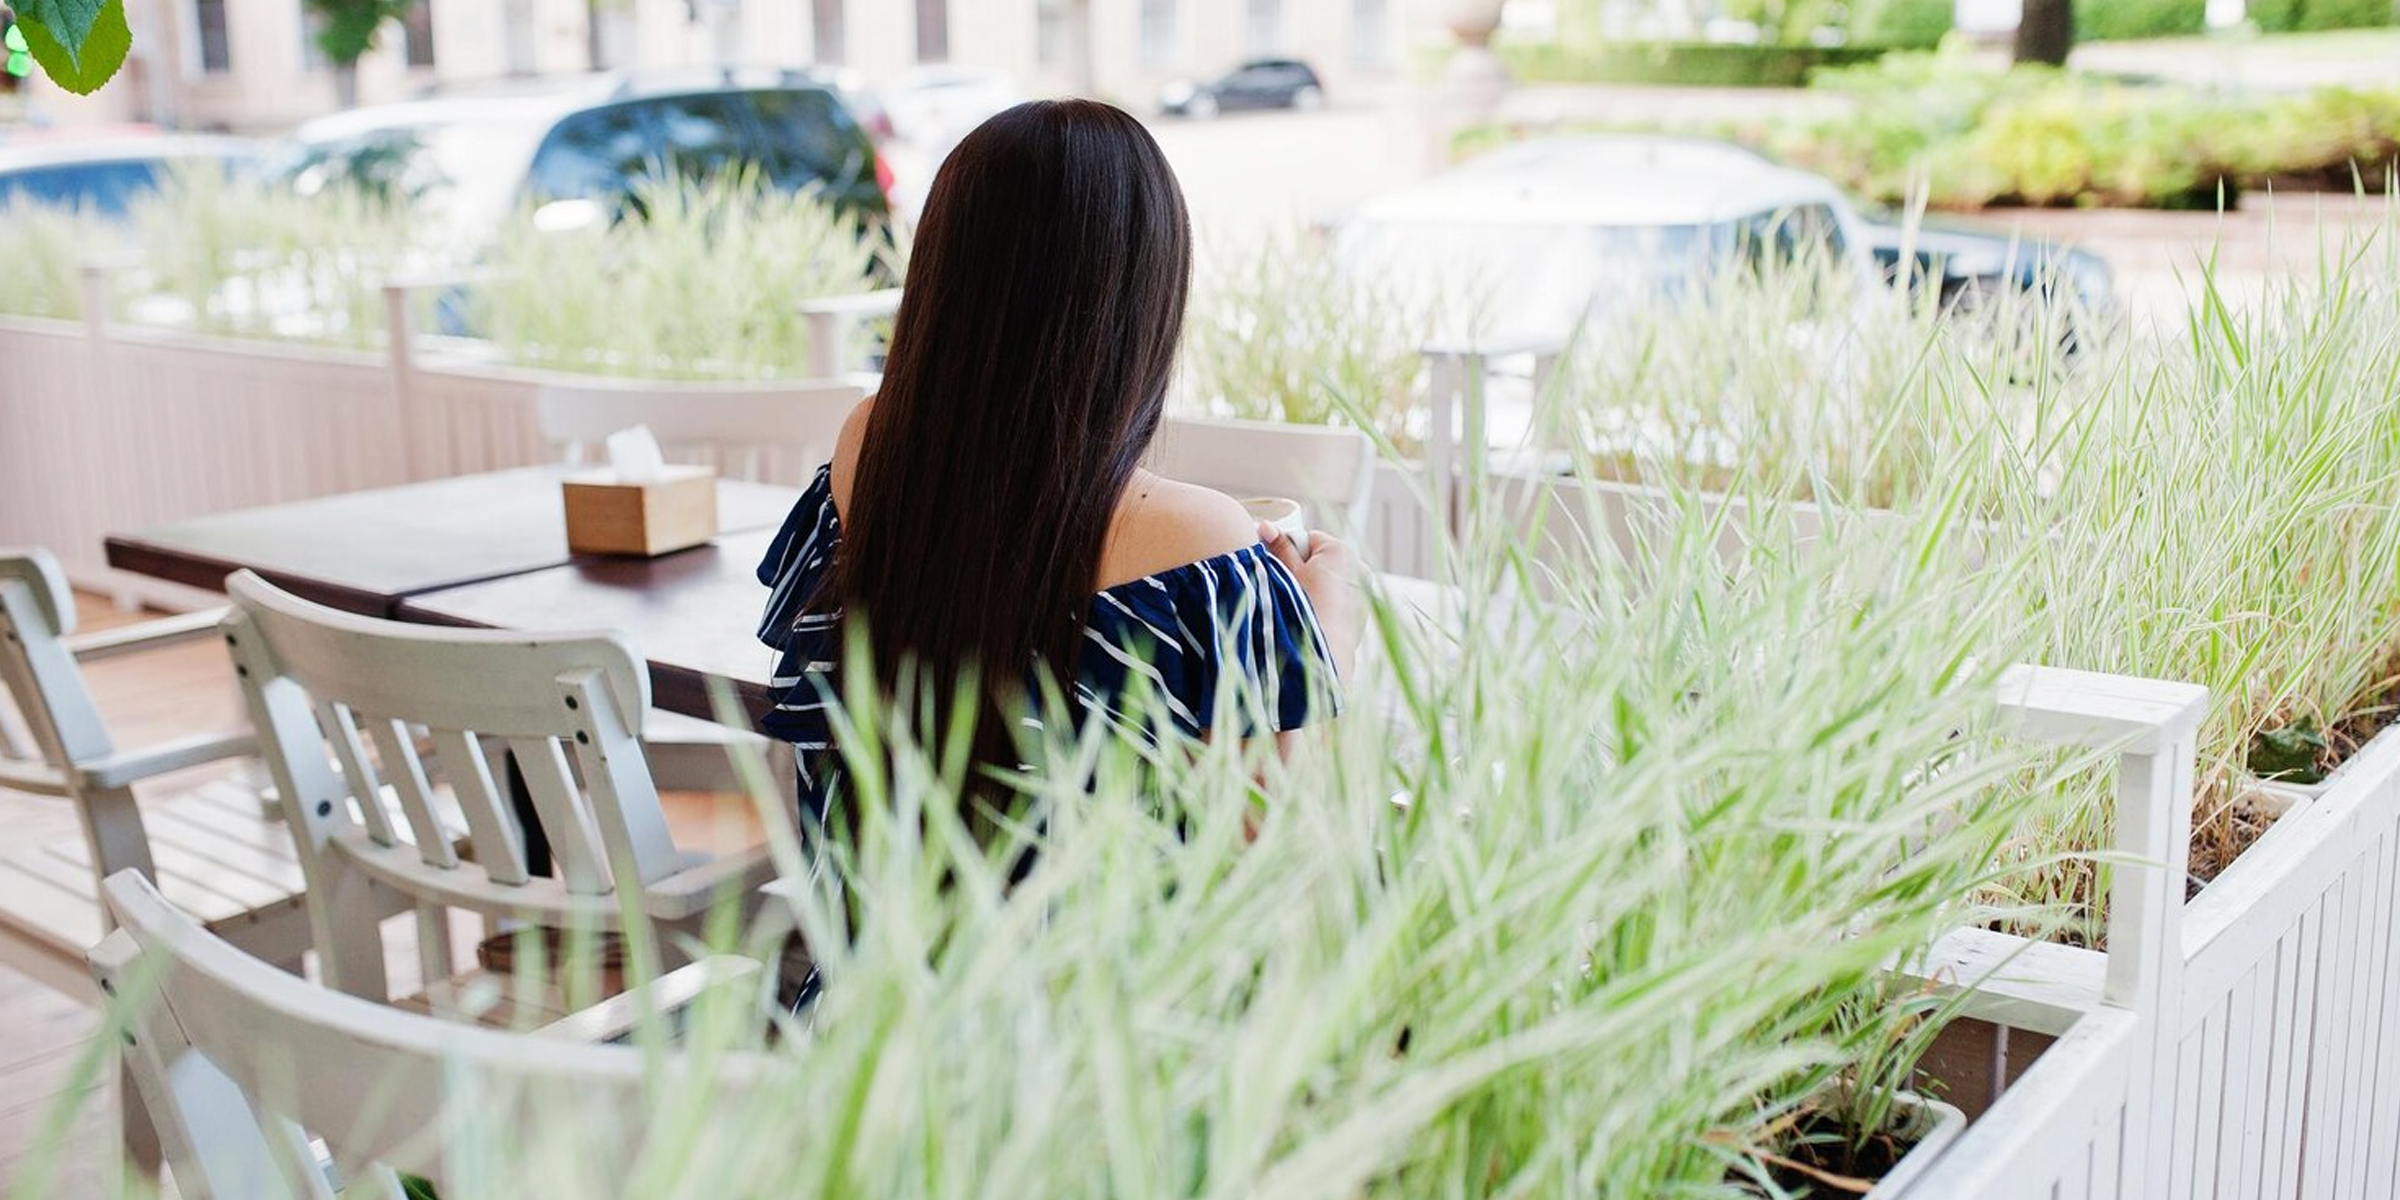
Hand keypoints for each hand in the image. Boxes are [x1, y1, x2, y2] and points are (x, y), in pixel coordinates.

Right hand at [1259, 522, 1360, 678]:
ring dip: (1316, 586)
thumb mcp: (1285, 574)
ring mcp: (1364, 590)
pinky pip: (1342, 598)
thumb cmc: (1302, 609)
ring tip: (1303, 604)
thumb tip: (1266, 527)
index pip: (1308, 539)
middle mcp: (1357, 566)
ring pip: (1332, 579)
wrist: (1322, 651)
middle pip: (1321, 558)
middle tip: (1289, 588)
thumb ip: (1277, 547)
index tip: (1281, 567)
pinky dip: (1330, 602)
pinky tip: (1316, 616)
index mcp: (1339, 551)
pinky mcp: (1364, 611)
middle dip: (1304, 569)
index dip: (1290, 552)